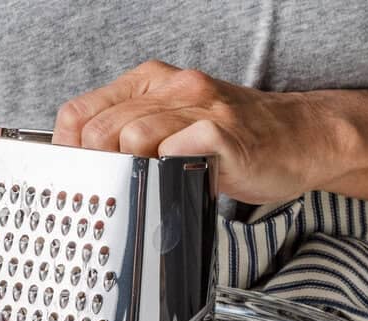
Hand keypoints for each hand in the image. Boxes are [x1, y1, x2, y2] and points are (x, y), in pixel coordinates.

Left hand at [53, 60, 343, 203]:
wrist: (300, 137)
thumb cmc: (234, 139)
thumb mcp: (173, 124)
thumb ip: (130, 134)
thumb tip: (84, 166)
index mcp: (151, 82)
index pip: (80, 111)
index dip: (67, 150)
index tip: (74, 178)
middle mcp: (173, 87)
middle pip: (100, 129)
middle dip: (97, 167)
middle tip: (110, 191)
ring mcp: (200, 107)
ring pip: (133, 135)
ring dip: (133, 170)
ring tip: (148, 186)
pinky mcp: (223, 134)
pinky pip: (177, 151)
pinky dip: (169, 171)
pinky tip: (179, 182)